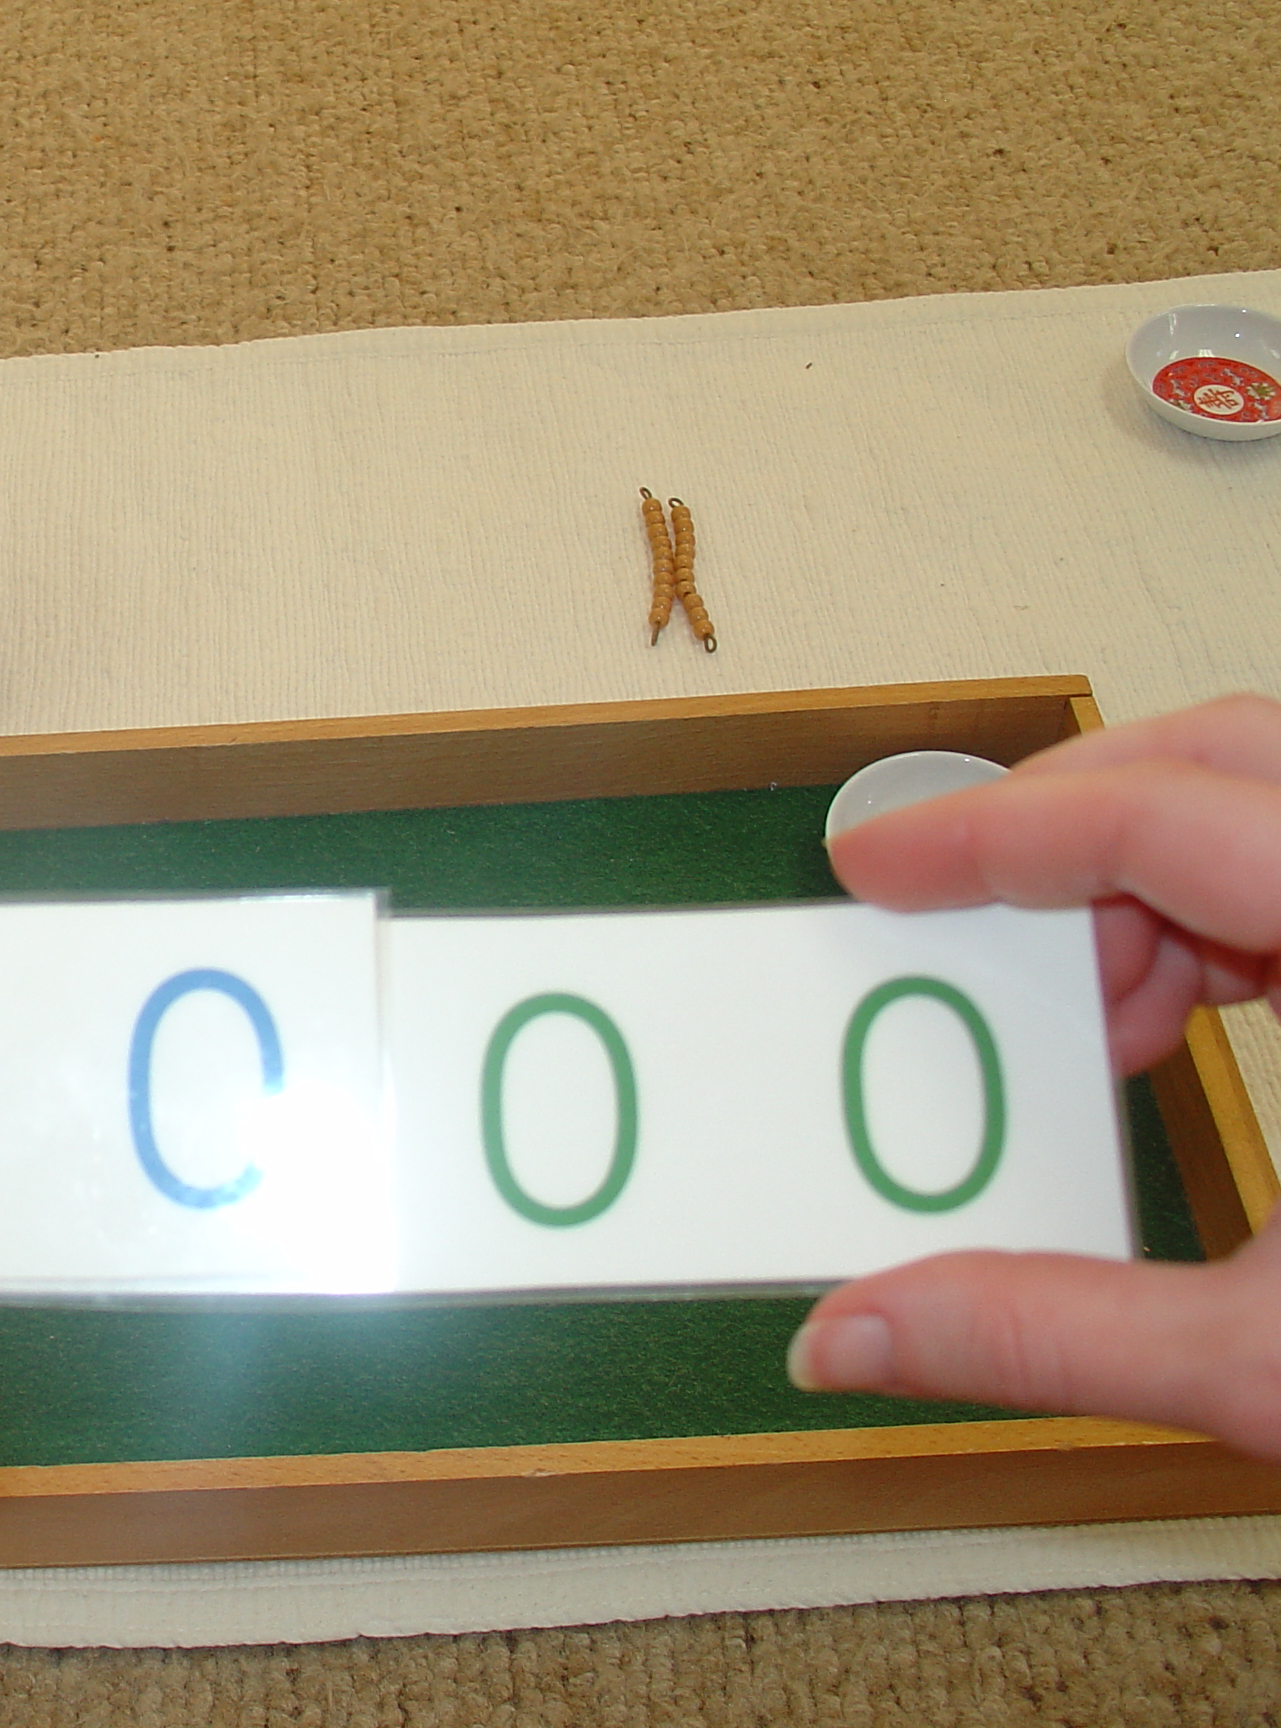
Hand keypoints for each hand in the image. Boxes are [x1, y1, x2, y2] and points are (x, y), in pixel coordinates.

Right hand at [791, 694, 1280, 1449]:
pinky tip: (1186, 1023)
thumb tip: (850, 1336)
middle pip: (1239, 754)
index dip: (995, 834)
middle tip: (957, 913)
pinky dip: (1234, 918)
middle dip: (1074, 821)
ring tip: (1093, 1018)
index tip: (878, 867)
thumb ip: (1054, 1333)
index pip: (1170, 817)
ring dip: (1153, 878)